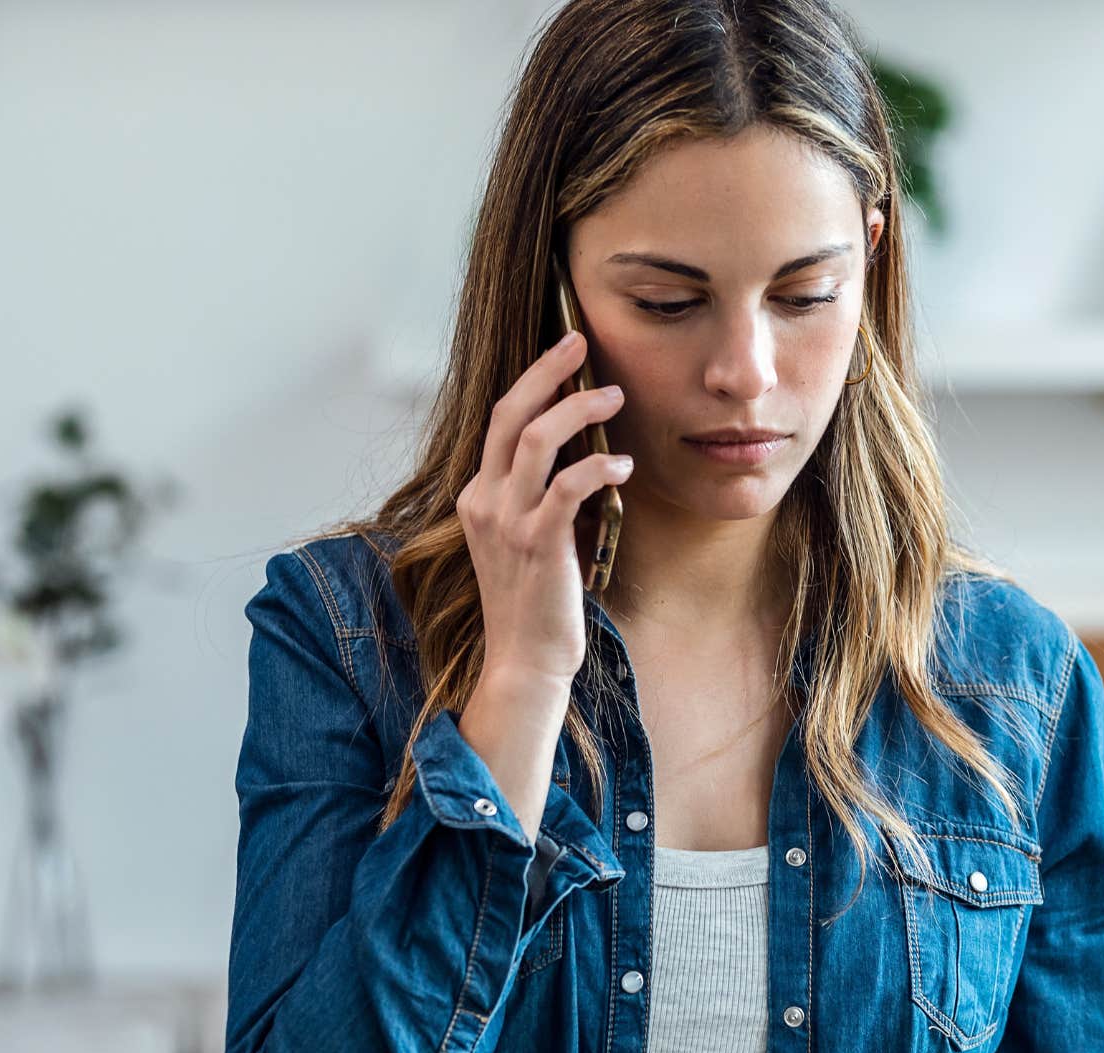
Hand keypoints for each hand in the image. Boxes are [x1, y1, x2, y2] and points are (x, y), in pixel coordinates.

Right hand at [456, 330, 630, 689]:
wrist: (526, 660)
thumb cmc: (537, 600)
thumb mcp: (530, 537)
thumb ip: (545, 496)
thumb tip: (587, 455)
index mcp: (480, 495)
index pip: (501, 422)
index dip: (533, 382)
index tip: (565, 354)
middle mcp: (486, 501)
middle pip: (510, 414)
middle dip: (546, 372)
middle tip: (580, 342)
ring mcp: (508, 522)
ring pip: (537, 440)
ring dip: (579, 410)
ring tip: (615, 396)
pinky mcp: (538, 544)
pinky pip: (567, 487)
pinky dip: (598, 467)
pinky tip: (623, 465)